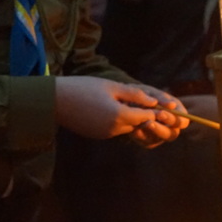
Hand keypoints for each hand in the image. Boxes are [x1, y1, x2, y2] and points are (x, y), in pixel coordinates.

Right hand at [56, 76, 173, 139]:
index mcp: (119, 115)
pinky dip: (118, 121)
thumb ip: (134, 95)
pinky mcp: (98, 135)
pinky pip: (115, 129)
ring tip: (132, 104)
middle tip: (154, 105)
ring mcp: (105, 134)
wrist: (54, 100)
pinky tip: (113, 109)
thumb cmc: (82, 88)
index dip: (157, 111)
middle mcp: (114, 129)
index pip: (147, 116)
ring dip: (131, 118)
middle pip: (138, 124)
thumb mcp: (111, 86)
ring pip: (127, 127)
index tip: (167, 106)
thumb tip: (153, 101)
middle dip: (145, 115)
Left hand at [129, 85, 187, 146]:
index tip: (161, 114)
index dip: (175, 120)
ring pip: (159, 139)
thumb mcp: (152, 92)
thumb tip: (172, 105)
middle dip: (160, 128)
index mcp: (177, 113)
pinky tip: (134, 129)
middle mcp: (171, 127)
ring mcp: (160, 136)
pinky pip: (146, 142)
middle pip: (172, 134)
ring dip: (149, 132)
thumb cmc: (144, 94)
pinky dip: (140, 136)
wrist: (128, 101)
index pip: (183, 121)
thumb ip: (162, 98)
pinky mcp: (149, 141)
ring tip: (140, 124)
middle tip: (149, 122)